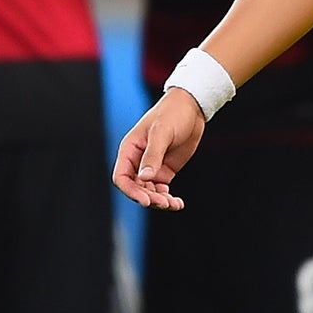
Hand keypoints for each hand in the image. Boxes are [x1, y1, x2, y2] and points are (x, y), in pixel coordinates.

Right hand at [111, 88, 206, 210]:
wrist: (191, 108)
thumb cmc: (172, 114)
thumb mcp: (162, 132)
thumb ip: (153, 155)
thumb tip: (144, 178)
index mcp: (129, 149)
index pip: (121, 177)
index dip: (131, 191)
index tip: (146, 200)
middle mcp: (137, 161)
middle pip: (135, 188)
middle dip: (149, 198)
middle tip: (165, 203)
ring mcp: (151, 167)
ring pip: (149, 192)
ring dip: (160, 201)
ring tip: (174, 204)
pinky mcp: (164, 171)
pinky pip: (162, 190)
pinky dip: (169, 198)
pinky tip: (179, 203)